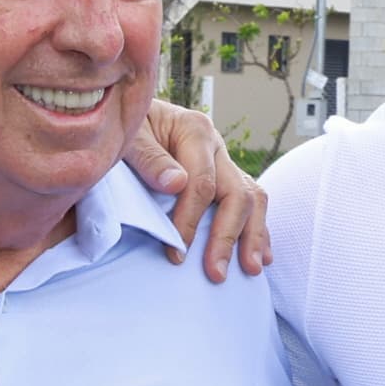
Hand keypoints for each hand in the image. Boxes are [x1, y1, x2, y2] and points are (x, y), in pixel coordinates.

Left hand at [124, 102, 271, 280]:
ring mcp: (223, 161)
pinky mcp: (224, 176)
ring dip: (253, 236)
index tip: (177, 252)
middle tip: (216, 273)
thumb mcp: (128, 136)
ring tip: (251, 270)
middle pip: (236, 193)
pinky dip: (258, 229)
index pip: (202, 182)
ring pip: (252, 198)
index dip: (190, 220)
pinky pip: (249, 202)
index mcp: (195, 130)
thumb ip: (148, 158)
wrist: (127, 112)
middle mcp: (216, 145)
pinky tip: (262, 255)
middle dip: (227, 236)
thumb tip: (177, 184)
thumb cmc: (122, 127)